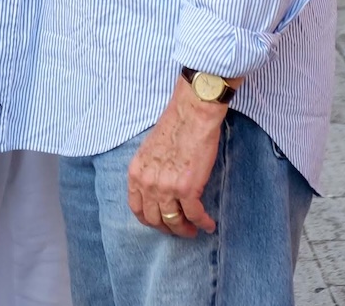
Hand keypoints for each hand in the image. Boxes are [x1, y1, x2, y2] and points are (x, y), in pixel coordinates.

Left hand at [126, 78, 225, 236]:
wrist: (192, 114)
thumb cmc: (175, 126)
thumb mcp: (149, 151)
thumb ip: (149, 172)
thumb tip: (157, 191)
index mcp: (136, 172)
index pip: (136, 208)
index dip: (149, 220)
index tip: (160, 223)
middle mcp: (147, 183)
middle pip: (154, 219)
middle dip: (167, 228)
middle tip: (179, 229)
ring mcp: (166, 187)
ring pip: (173, 221)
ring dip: (185, 230)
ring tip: (193, 229)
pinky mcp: (187, 189)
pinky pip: (194, 215)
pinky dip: (203, 223)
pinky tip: (208, 224)